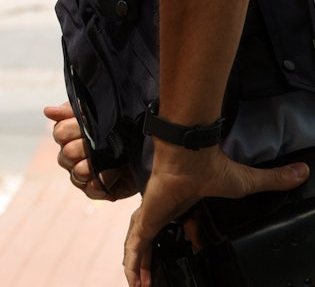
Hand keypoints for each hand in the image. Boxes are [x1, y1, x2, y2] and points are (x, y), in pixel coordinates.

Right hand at [44, 102, 136, 200]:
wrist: (146, 144)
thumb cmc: (118, 125)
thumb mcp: (95, 111)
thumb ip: (71, 110)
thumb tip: (47, 111)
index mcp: (67, 136)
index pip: (59, 133)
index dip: (74, 128)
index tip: (90, 122)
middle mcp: (70, 157)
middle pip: (67, 154)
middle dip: (86, 146)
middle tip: (103, 140)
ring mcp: (81, 175)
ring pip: (77, 171)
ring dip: (94, 163)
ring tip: (112, 157)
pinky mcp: (96, 190)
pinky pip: (92, 189)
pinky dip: (103, 180)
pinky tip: (115, 171)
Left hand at [122, 142, 308, 286]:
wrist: (189, 157)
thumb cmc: (211, 167)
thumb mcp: (246, 184)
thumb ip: (271, 181)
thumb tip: (301, 171)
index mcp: (181, 203)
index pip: (180, 223)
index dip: (185, 236)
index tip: (194, 247)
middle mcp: (163, 210)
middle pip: (154, 237)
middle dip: (153, 257)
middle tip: (155, 277)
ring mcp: (152, 215)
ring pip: (140, 246)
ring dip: (141, 266)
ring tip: (143, 285)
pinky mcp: (146, 220)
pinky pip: (136, 246)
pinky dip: (134, 263)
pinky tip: (134, 280)